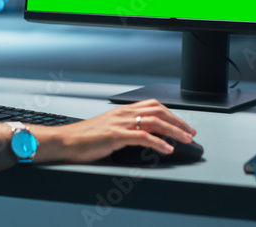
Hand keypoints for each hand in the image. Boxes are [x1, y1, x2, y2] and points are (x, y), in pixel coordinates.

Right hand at [32, 99, 195, 163]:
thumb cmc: (84, 137)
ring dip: (174, 131)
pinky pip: (142, 137)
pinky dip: (158, 143)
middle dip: (178, 122)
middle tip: (190, 133)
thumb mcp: (108, 128)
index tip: (183, 125)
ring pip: (155, 122)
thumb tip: (144, 138)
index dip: (172, 114)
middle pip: (159, 111)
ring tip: (185, 140)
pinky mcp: (115, 136)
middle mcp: (123, 113)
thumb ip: (125, 129)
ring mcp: (120, 123)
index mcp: (123, 110)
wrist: (65, 141)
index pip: (154, 106)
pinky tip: (166, 149)